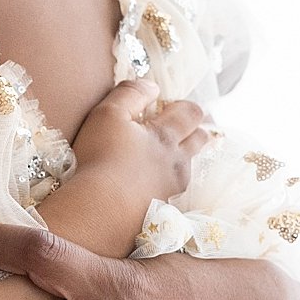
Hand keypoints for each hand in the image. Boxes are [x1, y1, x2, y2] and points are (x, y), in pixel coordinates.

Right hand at [66, 79, 212, 210]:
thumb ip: (131, 93)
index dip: (183, 105)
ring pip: (188, 168)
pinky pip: (173, 192)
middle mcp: (177, 162)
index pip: (191, 113)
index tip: (167, 106)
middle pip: (199, 140)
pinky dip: (166, 185)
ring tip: (160, 159)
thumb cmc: (101, 158)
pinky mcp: (162, 212)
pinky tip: (149, 187)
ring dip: (181, 158)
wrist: (100, 212)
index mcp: (166, 135)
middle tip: (176, 128)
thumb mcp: (108, 114)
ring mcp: (172, 189)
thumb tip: (152, 87)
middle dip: (194, 130)